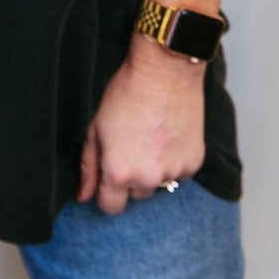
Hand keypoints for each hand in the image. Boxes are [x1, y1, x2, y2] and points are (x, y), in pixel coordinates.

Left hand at [76, 34, 206, 215]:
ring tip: (151, 139)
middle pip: (136, 196)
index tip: (111, 175)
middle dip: (132, 179)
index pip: (111, 207)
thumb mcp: (95, 129)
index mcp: (118, 173)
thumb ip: (88, 168)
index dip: (108, 192)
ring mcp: (173, 172)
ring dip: (154, 172)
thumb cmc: (126, 95)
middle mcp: (147, 179)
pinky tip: (168, 136)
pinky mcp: (194, 163)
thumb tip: (83, 196)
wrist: (164, 71)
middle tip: (132, 147)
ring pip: (159, 185)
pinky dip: (175, 161)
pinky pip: (180, 174)